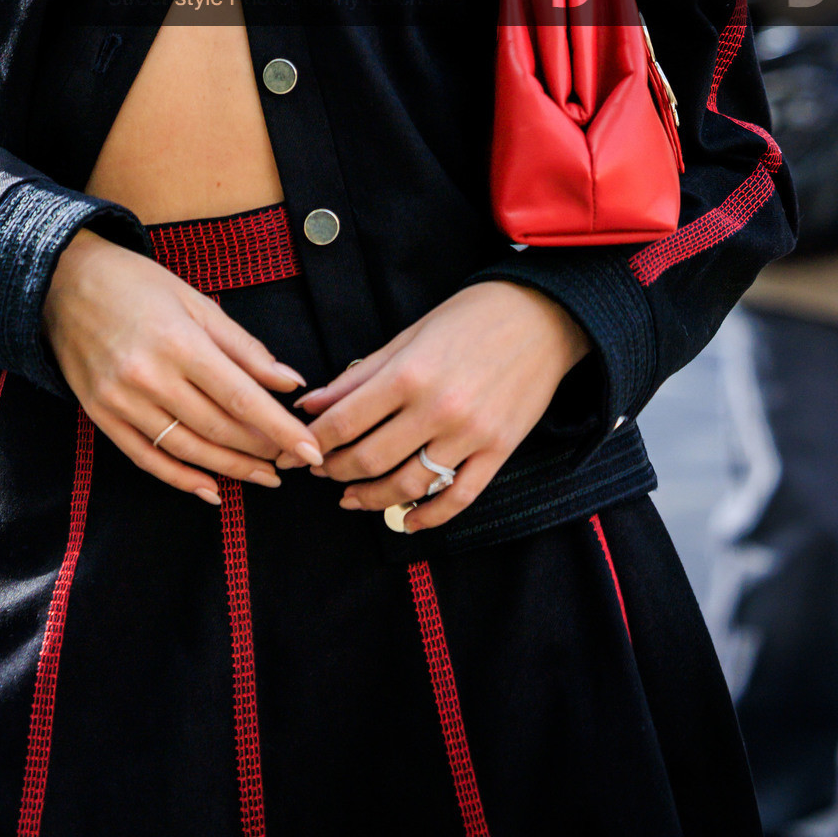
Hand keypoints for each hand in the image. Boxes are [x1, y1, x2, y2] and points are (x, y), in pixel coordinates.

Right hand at [43, 227, 323, 504]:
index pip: (241, 397)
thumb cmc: (136, 284)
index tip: (312, 449)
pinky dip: (180, 479)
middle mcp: (148, 376)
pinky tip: (210, 489)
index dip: (280, 428)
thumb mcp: (195, 301)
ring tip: (263, 478)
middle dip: (262, 451)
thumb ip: (243, 347)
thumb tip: (289, 382)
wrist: (62, 281)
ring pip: (186, 449)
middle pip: (217, 428)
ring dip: (229, 469)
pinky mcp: (100, 415)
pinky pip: (145, 458)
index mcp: (178, 342)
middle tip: (292, 463)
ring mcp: (120, 400)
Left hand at [298, 282, 589, 532]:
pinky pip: (458, 498)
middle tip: (319, 471)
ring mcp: (471, 435)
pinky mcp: (499, 452)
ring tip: (350, 497)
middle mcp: (438, 409)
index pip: (344, 422)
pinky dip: (429, 517)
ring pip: (409, 486)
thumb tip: (310, 403)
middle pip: (370, 459)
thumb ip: (358, 376)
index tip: (295, 450)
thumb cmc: (469, 317)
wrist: (542, 316)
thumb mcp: (407, 336)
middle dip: (335, 471)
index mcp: (409, 374)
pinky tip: (406, 520)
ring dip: (371, 498)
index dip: (313, 442)